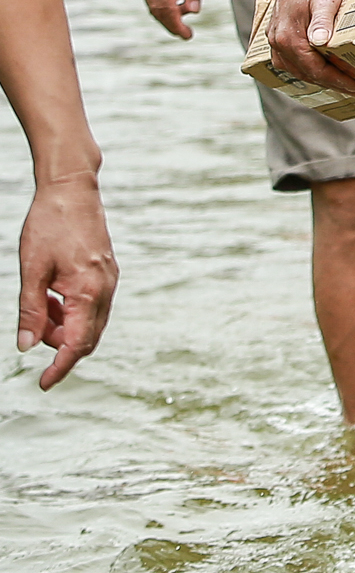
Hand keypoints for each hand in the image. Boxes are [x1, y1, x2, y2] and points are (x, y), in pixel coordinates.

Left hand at [18, 172, 117, 388]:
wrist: (72, 188)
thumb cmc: (49, 224)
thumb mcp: (31, 270)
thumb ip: (31, 311)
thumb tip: (27, 347)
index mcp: (88, 291)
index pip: (77, 344)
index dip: (60, 368)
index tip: (43, 384)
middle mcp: (105, 289)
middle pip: (88, 338)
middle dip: (61, 347)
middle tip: (33, 335)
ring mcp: (109, 280)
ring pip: (90, 323)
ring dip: (65, 328)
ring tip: (40, 307)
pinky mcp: (107, 272)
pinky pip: (93, 306)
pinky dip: (73, 312)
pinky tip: (53, 296)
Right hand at [266, 0, 354, 92]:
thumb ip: (322, 21)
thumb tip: (319, 42)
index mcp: (289, 36)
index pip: (315, 70)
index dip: (336, 81)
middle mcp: (278, 40)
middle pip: (305, 73)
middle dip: (330, 83)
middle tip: (354, 88)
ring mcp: (275, 36)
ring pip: (294, 68)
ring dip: (315, 77)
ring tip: (338, 82)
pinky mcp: (276, 31)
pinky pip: (287, 59)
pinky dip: (303, 67)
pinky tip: (317, 68)